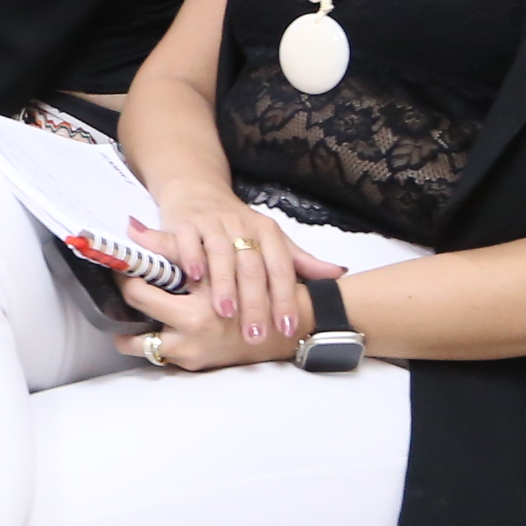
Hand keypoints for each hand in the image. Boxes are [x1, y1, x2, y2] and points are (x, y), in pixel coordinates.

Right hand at [117, 193, 343, 355]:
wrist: (198, 191)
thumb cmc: (237, 225)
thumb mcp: (271, 240)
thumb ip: (301, 261)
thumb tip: (339, 273)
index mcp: (267, 232)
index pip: (281, 268)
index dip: (285, 298)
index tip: (287, 327)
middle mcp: (242, 226)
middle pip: (252, 266)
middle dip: (255, 302)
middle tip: (255, 334)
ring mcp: (213, 223)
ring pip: (221, 254)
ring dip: (224, 284)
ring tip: (226, 313)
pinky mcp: (186, 223)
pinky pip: (189, 240)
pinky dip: (192, 258)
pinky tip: (195, 279)